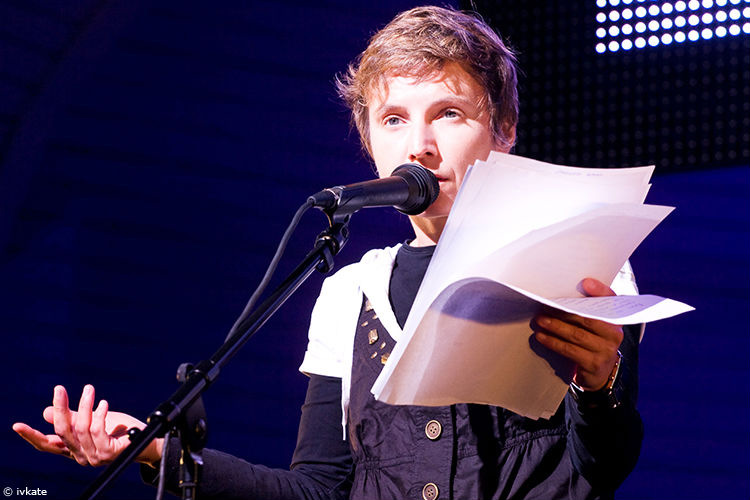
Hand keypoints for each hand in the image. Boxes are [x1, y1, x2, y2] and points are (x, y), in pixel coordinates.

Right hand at [12, 385, 162, 466]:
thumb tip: (46, 412)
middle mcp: (80, 456)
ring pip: (81, 428)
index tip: (16, 425)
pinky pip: (98, 430)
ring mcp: (94, 457)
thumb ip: (71, 418)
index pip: (47, 445)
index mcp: (73, 449)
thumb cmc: (120, 430)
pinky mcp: (108, 453)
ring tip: (89, 390)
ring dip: (84, 405)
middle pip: (62, 432)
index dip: (31, 436)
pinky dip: (99, 413)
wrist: (148, 441)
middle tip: (59, 388)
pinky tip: (103, 403)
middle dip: (59, 408)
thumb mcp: (92, 420)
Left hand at [532, 278, 622, 390]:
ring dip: (555, 326)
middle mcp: (615, 334)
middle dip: (563, 311)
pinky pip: (569, 350)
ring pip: (576, 335)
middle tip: (544, 306)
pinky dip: (553, 342)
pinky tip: (541, 336)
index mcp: (616, 319)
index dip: (599, 290)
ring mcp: (606, 350)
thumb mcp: (595, 324)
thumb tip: (567, 289)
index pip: (611, 300)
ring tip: (540, 320)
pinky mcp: (593, 364)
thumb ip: (587, 307)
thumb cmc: (593, 340)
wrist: (601, 372)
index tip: (585, 282)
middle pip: (587, 318)